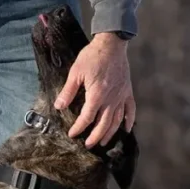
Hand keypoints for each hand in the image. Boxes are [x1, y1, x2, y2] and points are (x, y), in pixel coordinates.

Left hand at [55, 33, 135, 147]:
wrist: (111, 43)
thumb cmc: (92, 56)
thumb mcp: (76, 72)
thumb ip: (68, 91)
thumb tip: (59, 106)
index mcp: (97, 94)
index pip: (87, 117)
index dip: (79, 128)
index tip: (72, 134)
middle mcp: (111, 98)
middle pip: (103, 124)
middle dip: (95, 137)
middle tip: (88, 145)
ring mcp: (121, 96)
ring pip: (116, 120)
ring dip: (110, 133)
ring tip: (103, 142)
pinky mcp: (127, 91)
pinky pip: (130, 110)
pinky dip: (129, 121)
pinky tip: (126, 130)